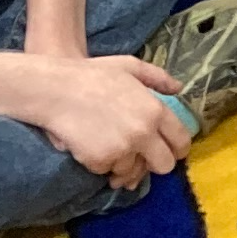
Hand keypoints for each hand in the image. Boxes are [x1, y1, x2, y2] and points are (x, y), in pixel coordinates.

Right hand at [13, 51, 187, 183]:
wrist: (55, 89)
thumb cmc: (93, 74)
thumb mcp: (130, 66)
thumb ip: (158, 78)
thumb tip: (178, 88)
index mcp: (155, 111)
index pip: (181, 141)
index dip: (178, 149)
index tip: (172, 150)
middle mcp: (143, 133)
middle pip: (164, 165)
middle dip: (155, 163)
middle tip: (144, 157)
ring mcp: (121, 150)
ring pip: (134, 172)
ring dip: (126, 163)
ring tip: (112, 146)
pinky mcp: (100, 162)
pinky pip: (108, 171)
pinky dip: (103, 164)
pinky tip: (95, 148)